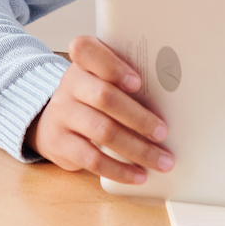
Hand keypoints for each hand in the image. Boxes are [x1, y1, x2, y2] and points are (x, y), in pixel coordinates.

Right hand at [27, 36, 174, 183]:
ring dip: (138, 149)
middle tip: (163, 132)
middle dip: (139, 117)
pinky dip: (119, 170)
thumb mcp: (102, 82)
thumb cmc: (92, 100)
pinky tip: (138, 175)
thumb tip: (171, 105)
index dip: (112, 66)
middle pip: (104, 97)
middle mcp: (69, 85)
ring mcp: (62, 114)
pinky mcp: (59, 143)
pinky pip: (92, 159)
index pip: (87, 50)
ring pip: (102, 131)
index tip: (138, 82)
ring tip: (161, 160)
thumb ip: (127, 84)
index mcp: (83, 63)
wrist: (53, 123)